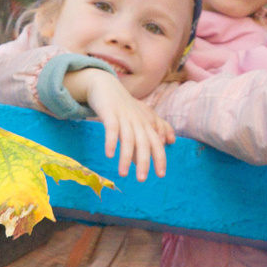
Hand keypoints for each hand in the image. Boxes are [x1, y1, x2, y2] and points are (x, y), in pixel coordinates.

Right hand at [65, 67, 174, 181]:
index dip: (160, 158)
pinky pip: (111, 129)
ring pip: (128, 139)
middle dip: (144, 162)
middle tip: (141, 179)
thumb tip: (154, 153)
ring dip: (126, 157)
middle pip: (144, 143)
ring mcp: (124, 117)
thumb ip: (148, 135)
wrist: (106, 86)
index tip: (160, 174)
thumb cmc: (124, 107)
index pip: (156, 143)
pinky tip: (109, 154)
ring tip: (122, 174)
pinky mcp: (109, 114)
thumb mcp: (139, 119)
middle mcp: (138, 121)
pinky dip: (111, 141)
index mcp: (146, 123)